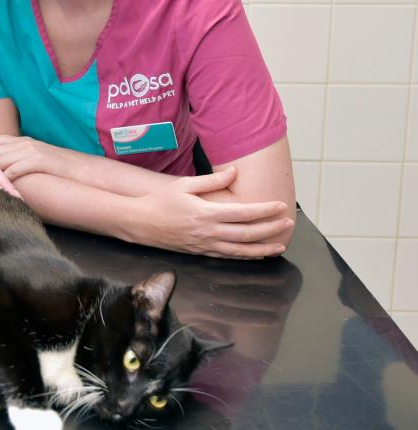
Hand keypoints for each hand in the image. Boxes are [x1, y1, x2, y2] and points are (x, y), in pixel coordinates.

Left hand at [0, 134, 84, 181]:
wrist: (86, 170)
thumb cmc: (61, 168)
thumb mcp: (38, 158)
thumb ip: (20, 159)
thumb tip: (3, 169)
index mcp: (24, 140)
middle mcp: (26, 143)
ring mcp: (33, 151)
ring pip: (1, 159)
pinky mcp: (40, 161)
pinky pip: (16, 168)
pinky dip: (6, 177)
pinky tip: (0, 186)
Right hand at [134, 168, 292, 258]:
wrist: (141, 223)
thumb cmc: (161, 201)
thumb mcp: (185, 184)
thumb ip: (212, 180)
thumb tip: (234, 172)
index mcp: (207, 213)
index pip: (244, 213)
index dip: (265, 210)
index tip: (281, 206)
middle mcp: (209, 232)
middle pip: (247, 233)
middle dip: (271, 229)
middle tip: (288, 224)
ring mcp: (205, 245)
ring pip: (241, 250)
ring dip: (263, 248)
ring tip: (280, 245)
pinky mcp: (201, 253)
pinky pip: (229, 257)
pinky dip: (246, 256)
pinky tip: (257, 254)